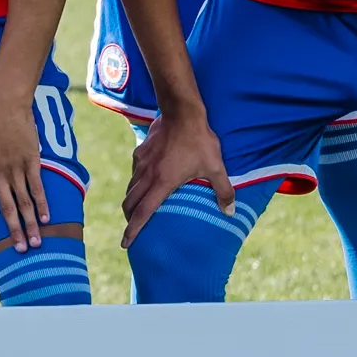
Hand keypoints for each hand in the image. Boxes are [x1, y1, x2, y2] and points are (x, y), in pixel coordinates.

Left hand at [0, 92, 48, 253]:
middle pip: (7, 209)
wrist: (5, 107)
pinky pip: (37, 187)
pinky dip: (42, 203)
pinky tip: (47, 217)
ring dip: (31, 223)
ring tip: (37, 240)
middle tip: (21, 250)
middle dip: (14, 232)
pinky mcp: (32, 162)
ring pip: (24, 202)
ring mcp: (16, 170)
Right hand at [120, 107, 231, 246]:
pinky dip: (135, 184)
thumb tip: (230, 212)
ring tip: (136, 210)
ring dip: (131, 202)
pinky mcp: (140, 152)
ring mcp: (141, 163)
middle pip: (130, 202)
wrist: (181, 112)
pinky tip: (144, 183)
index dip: (133, 230)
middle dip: (129, 219)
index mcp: (162, 183)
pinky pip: (135, 173)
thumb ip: (223, 191)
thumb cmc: (199, 141)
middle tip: (132, 229)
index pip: (143, 212)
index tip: (125, 243)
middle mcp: (147, 175)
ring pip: (130, 188)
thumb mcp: (215, 167)